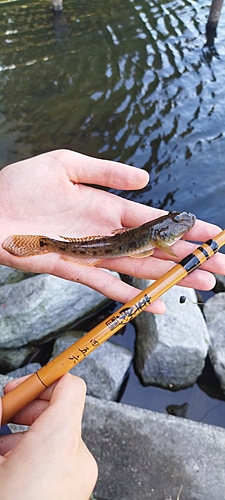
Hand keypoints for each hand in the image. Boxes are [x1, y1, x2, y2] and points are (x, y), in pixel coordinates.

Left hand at [0, 149, 223, 313]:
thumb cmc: (22, 184)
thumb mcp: (68, 165)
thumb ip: (107, 171)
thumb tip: (145, 179)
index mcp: (109, 208)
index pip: (156, 220)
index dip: (186, 228)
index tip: (214, 235)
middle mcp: (107, 234)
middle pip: (157, 249)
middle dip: (190, 259)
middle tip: (220, 268)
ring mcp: (93, 255)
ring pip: (141, 269)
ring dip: (172, 278)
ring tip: (203, 285)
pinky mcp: (74, 270)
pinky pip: (108, 287)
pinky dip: (132, 298)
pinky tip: (157, 306)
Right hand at [0, 374, 96, 499]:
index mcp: (61, 443)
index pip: (69, 386)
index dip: (41, 381)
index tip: (18, 388)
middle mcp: (79, 458)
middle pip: (61, 410)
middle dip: (26, 409)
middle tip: (2, 416)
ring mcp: (80, 478)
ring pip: (57, 436)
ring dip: (27, 433)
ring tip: (1, 448)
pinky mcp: (76, 492)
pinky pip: (59, 459)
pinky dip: (36, 455)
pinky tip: (11, 466)